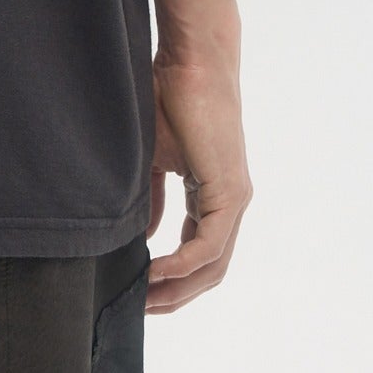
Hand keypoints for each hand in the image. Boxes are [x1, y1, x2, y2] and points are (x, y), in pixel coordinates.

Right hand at [145, 52, 251, 313]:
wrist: (192, 63)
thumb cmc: (170, 99)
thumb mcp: (154, 160)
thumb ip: (152, 199)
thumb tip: (147, 236)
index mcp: (213, 196)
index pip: (198, 254)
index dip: (171, 279)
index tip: (138, 291)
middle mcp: (230, 204)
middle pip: (210, 271)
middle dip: (174, 295)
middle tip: (139, 308)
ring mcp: (234, 200)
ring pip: (213, 265)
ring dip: (178, 288)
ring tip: (144, 297)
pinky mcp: (230, 191)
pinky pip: (209, 245)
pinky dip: (182, 263)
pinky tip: (155, 270)